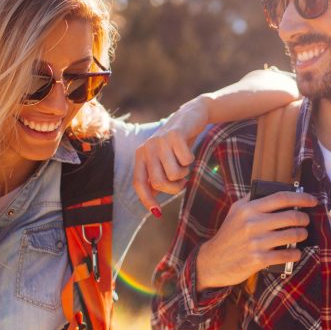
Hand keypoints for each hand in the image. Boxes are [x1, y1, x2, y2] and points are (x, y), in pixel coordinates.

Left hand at [133, 95, 212, 213]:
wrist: (191, 117)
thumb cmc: (176, 144)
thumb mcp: (163, 161)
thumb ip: (156, 179)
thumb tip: (152, 207)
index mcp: (141, 156)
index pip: (139, 183)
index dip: (147, 199)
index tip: (157, 213)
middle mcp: (147, 148)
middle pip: (160, 182)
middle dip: (175, 188)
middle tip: (182, 181)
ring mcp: (160, 140)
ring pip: (175, 174)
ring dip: (185, 172)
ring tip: (184, 162)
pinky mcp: (175, 134)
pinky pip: (186, 161)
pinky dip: (191, 160)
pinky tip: (189, 151)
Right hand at [196, 190, 318, 290]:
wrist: (212, 261)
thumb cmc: (228, 235)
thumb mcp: (235, 211)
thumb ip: (252, 199)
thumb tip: (272, 189)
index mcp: (249, 209)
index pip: (281, 198)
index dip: (301, 198)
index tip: (312, 200)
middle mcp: (253, 223)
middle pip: (291, 217)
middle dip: (304, 219)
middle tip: (306, 221)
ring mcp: (257, 242)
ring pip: (292, 236)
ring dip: (302, 235)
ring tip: (301, 235)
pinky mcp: (259, 260)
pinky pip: (286, 255)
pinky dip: (295, 254)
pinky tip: (295, 252)